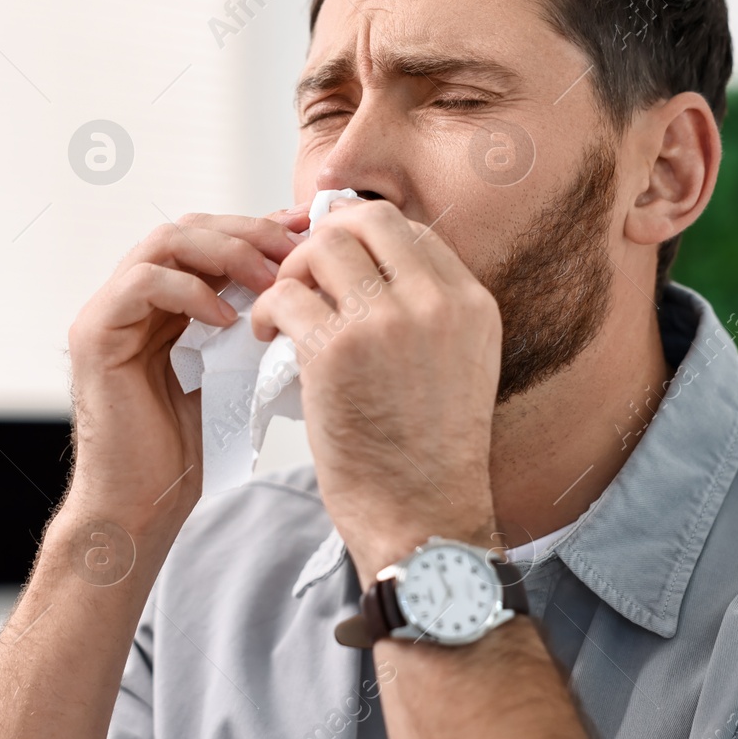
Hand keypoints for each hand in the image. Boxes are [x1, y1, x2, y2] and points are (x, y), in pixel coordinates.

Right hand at [65, 208, 307, 539]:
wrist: (142, 506)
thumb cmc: (187, 451)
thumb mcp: (234, 371)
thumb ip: (249, 325)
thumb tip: (301, 286)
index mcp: (163, 304)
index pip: (210, 239)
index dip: (259, 227)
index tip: (307, 229)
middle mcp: (131, 299)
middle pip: (188, 228)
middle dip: (248, 231)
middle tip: (294, 248)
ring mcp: (108, 312)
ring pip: (165, 243)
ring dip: (225, 253)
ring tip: (268, 280)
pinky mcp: (94, 334)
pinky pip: (142, 283)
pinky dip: (190, 291)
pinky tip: (227, 320)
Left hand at [250, 198, 501, 579]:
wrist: (423, 518)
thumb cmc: (429, 457)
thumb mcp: (461, 366)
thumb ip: (428, 314)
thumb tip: (369, 272)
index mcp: (471, 304)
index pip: (410, 230)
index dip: (363, 238)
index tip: (337, 266)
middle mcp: (435, 303)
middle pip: (366, 221)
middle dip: (324, 240)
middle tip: (303, 276)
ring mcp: (386, 323)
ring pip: (321, 249)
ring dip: (291, 272)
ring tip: (283, 310)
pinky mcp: (336, 351)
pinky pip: (285, 297)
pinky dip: (267, 309)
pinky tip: (266, 336)